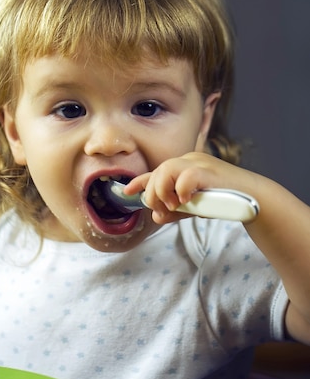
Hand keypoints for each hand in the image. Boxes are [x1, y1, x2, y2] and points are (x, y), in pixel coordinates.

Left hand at [125, 152, 252, 223]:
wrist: (252, 200)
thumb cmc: (223, 201)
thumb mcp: (193, 207)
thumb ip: (175, 211)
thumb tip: (155, 217)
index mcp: (184, 167)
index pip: (156, 171)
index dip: (139, 182)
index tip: (126, 192)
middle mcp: (189, 161)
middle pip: (158, 172)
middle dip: (152, 194)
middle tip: (161, 210)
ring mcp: (200, 164)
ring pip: (167, 169)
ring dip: (163, 190)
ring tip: (172, 205)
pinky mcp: (210, 171)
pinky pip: (187, 176)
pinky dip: (181, 189)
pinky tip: (185, 200)